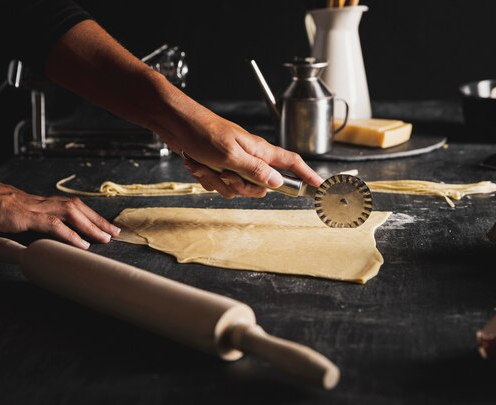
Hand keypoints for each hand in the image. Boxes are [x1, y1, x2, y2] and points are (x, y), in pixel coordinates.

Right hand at [0, 166, 119, 248]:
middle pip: (78, 208)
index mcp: (41, 202)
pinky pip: (53, 225)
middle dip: (98, 220)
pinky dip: (70, 235)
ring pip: (71, 214)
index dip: (90, 215)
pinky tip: (82, 244)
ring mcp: (35, 208)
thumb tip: (39, 239)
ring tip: (105, 238)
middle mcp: (42, 202)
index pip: (73, 206)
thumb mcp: (13, 216)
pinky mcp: (25, 216)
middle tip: (115, 232)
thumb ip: (28, 225)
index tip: (104, 225)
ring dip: (91, 226)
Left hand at [156, 98, 323, 197]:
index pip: (292, 163)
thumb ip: (255, 170)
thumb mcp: (230, 155)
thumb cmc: (203, 133)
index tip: (319, 187)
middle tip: (227, 174)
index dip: (307, 175)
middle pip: (261, 186)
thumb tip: (276, 182)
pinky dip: (208, 179)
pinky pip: (221, 186)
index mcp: (260, 151)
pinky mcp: (220, 168)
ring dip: (219, 182)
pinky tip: (199, 165)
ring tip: (208, 165)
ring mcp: (236, 164)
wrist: (176, 126)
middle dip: (242, 187)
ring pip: (238, 189)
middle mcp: (251, 158)